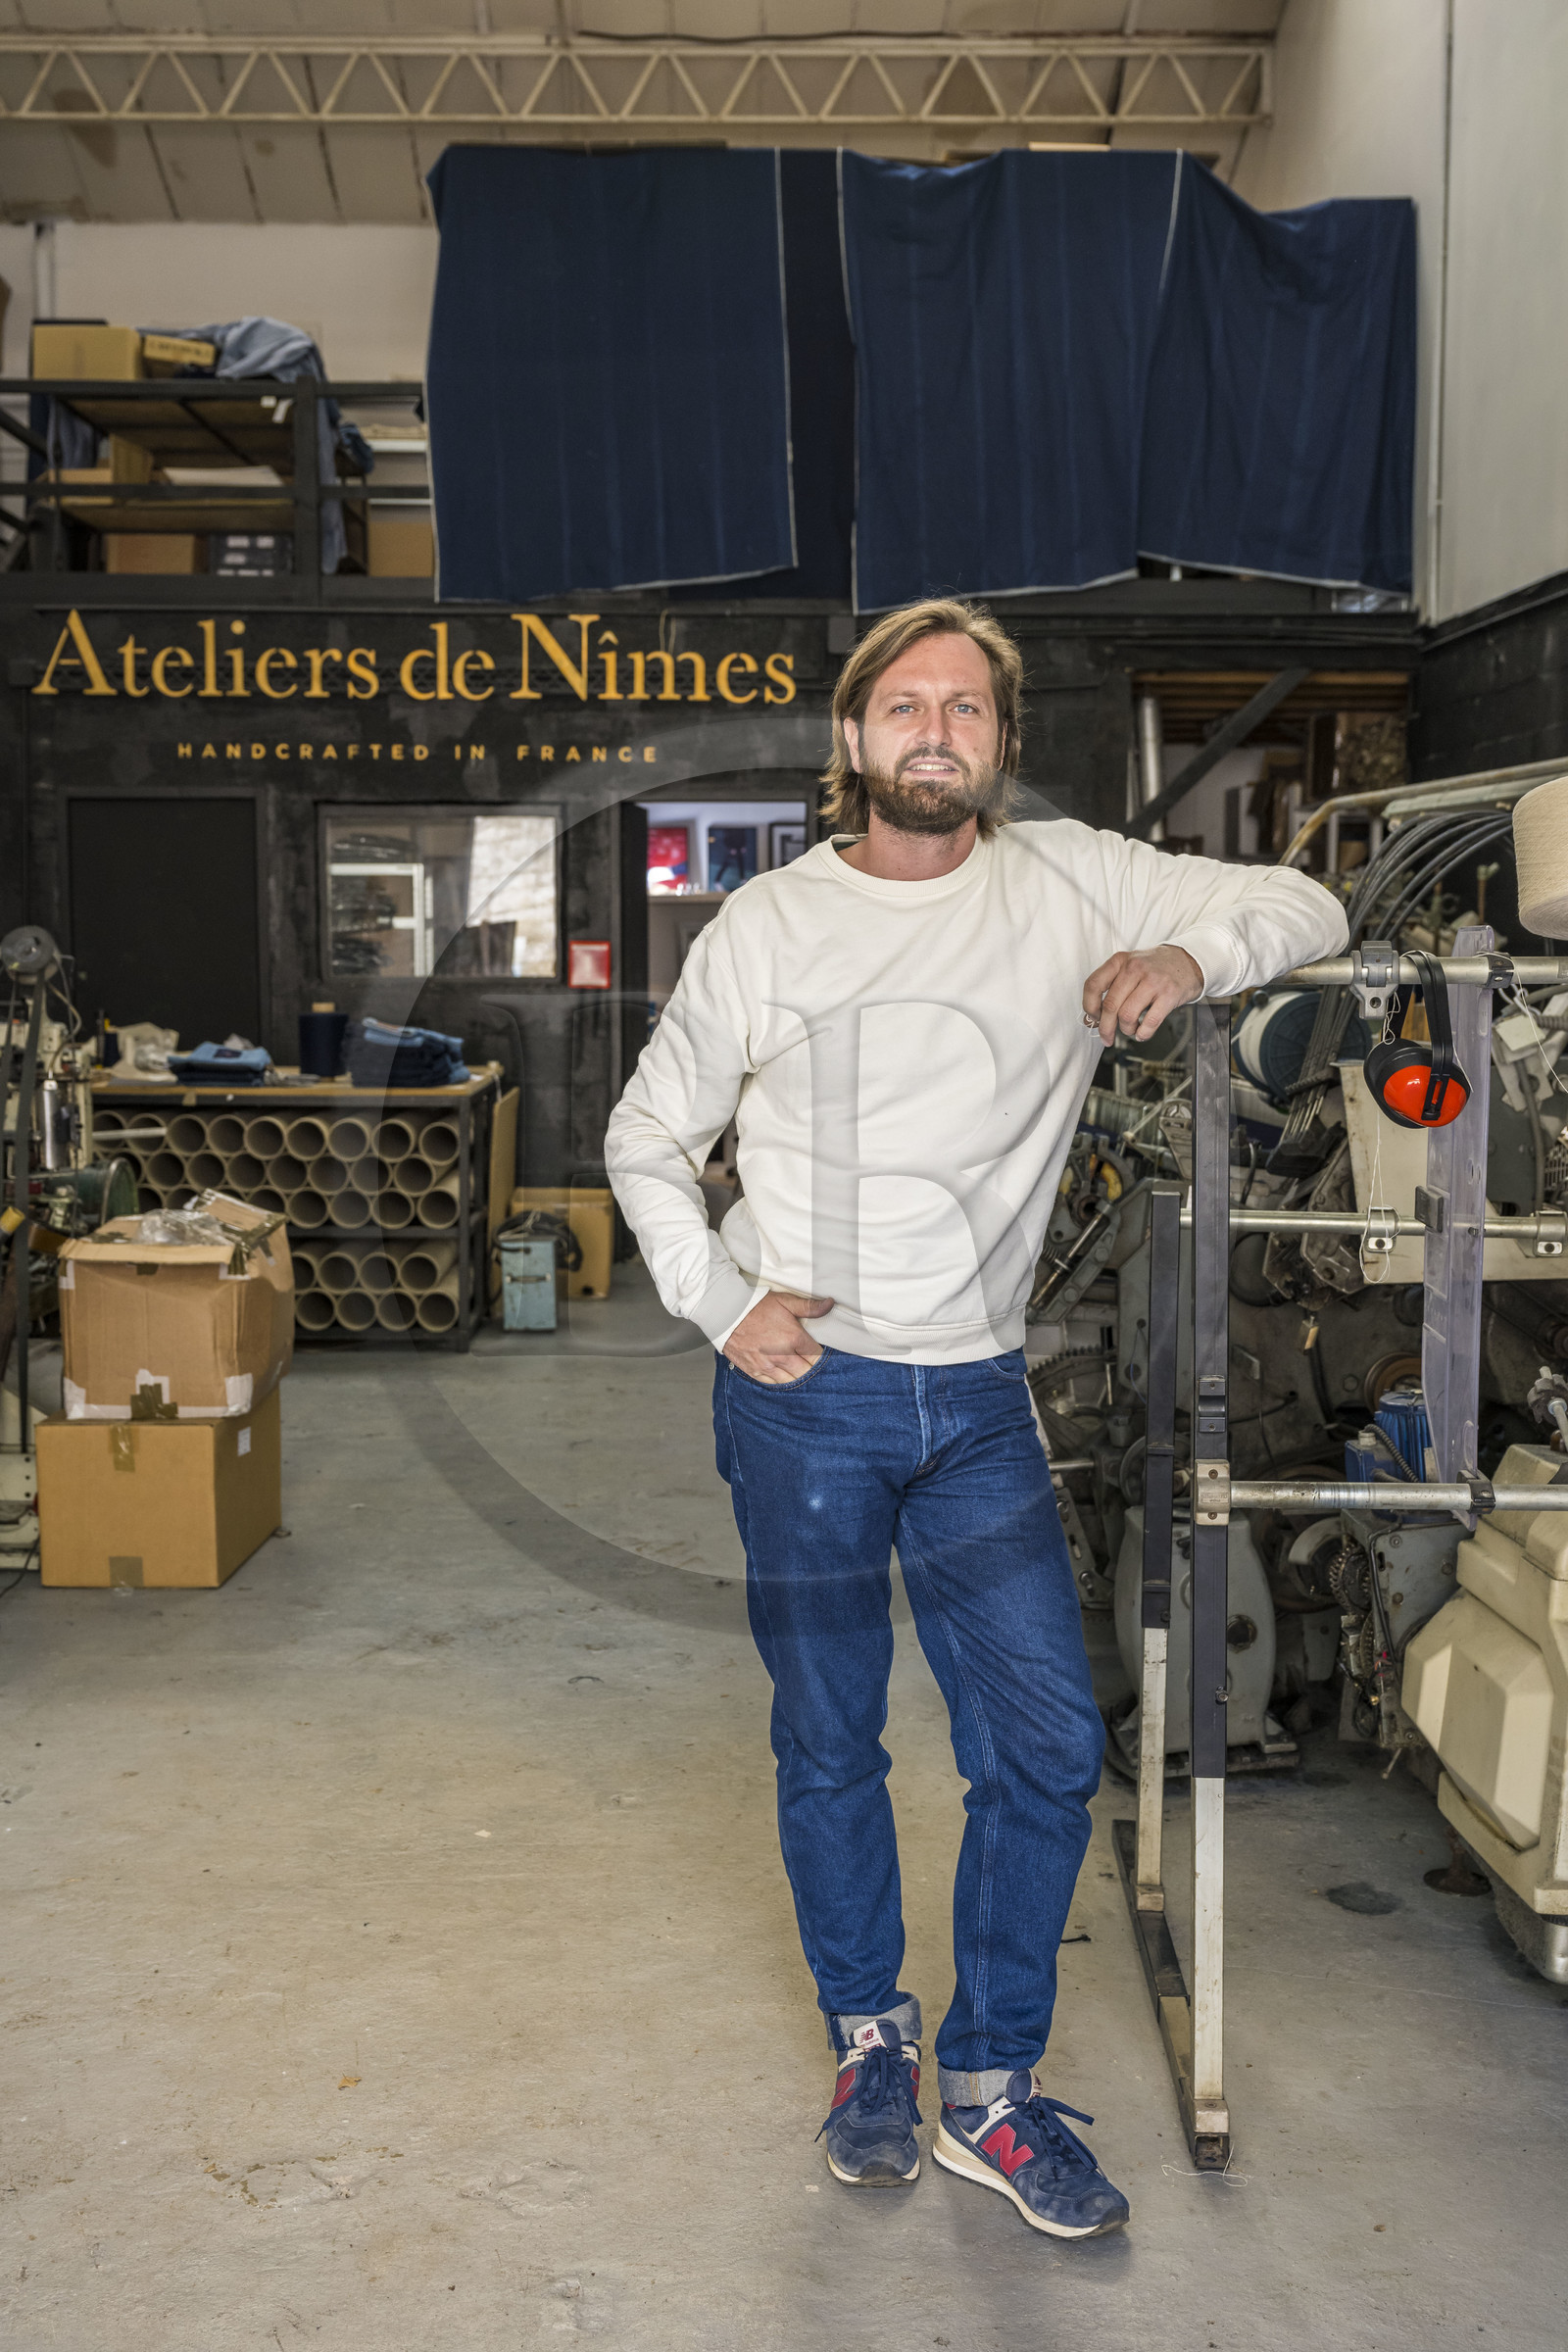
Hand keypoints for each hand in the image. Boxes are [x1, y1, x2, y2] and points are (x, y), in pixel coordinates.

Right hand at [723, 1288, 832, 1384]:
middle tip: (809, 1362)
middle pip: (807, 1373)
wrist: (726, 1314)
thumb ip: (809, 1306)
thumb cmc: (755, 1306)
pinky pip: (774, 1384)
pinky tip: (782, 1374)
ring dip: (796, 1376)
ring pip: (792, 1382)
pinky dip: (780, 1380)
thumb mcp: (785, 1301)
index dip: (820, 1355)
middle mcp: (782, 1355)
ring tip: (796, 1369)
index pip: (817, 1356)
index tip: (817, 1352)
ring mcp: (768, 1366)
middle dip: (811, 1368)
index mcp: (794, 1337)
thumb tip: (830, 1304)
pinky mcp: (755, 1371)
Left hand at [1082, 944, 1203, 1047]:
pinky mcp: (1169, 995)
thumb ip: (1111, 987)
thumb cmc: (1155, 968)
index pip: (1093, 985)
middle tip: (1106, 1037)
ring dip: (1126, 1030)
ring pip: (1127, 1015)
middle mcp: (1135, 969)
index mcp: (1120, 961)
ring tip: (1130, 1029)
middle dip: (1105, 1028)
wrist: (1188, 961)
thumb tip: (1091, 1018)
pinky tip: (1142, 1033)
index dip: (1089, 1006)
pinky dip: (1143, 1034)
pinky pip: (1150, 1022)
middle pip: (1110, 1005)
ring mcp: (1153, 981)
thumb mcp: (1129, 967)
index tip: (1093, 1018)